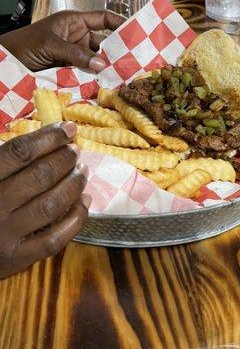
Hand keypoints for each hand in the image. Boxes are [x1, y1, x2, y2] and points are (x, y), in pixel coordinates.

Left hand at [0, 10, 125, 71]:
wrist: (9, 62)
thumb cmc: (26, 44)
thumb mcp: (51, 44)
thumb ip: (77, 54)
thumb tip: (102, 65)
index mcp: (75, 22)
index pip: (103, 19)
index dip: (119, 24)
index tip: (135, 32)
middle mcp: (78, 38)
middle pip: (103, 44)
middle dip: (116, 53)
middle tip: (132, 63)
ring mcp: (75, 55)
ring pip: (96, 62)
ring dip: (106, 69)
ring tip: (122, 76)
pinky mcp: (71, 71)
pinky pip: (87, 74)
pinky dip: (95, 79)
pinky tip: (105, 85)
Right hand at [0, 122, 90, 278]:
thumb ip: (7, 160)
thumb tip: (48, 137)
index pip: (20, 152)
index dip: (49, 138)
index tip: (68, 129)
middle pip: (40, 176)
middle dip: (64, 159)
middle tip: (75, 152)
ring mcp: (7, 234)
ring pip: (51, 205)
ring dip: (73, 184)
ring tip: (82, 171)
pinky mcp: (19, 257)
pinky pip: (55, 238)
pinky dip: (76, 218)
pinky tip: (84, 201)